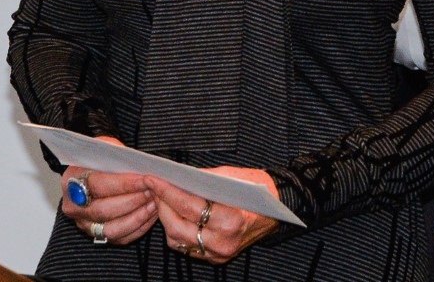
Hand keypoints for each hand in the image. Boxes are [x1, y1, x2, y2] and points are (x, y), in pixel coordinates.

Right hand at [59, 141, 156, 245]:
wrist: (96, 171)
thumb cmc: (103, 159)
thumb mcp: (106, 147)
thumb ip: (117, 153)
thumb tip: (139, 162)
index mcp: (72, 179)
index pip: (98, 184)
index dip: (124, 184)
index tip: (144, 180)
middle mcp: (74, 205)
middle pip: (104, 209)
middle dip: (133, 201)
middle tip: (153, 192)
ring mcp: (84, 223)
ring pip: (111, 228)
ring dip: (137, 217)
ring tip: (154, 203)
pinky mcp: (97, 235)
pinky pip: (119, 238)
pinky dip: (138, 228)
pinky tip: (151, 215)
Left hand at [148, 167, 281, 263]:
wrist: (279, 210)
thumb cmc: (259, 189)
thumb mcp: (234, 176)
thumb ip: (205, 178)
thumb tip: (178, 176)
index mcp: (231, 220)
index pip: (189, 207)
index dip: (168, 192)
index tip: (154, 179)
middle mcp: (223, 242)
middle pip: (178, 227)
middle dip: (162, 205)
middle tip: (154, 187)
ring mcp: (219, 253)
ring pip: (178, 241)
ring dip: (166, 219)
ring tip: (162, 199)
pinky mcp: (216, 258)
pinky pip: (187, 247)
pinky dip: (177, 231)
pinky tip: (174, 215)